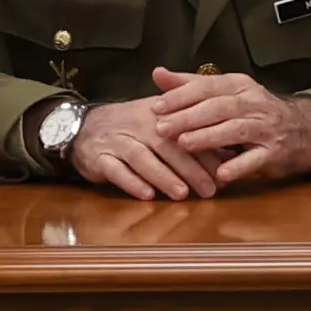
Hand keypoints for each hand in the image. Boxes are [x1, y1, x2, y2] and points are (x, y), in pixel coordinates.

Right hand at [69, 94, 219, 201]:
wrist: (83, 127)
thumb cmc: (131, 128)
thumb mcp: (160, 125)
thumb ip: (191, 138)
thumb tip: (228, 154)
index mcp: (157, 114)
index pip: (185, 131)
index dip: (205, 152)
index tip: (224, 172)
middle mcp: (137, 125)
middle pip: (166, 146)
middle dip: (190, 168)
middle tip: (210, 189)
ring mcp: (117, 141)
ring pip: (141, 158)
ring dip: (162, 176)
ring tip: (181, 193)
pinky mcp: (99, 158)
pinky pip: (115, 170)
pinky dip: (131, 182)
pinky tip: (146, 195)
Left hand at [152, 68, 310, 188]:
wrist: (305, 129)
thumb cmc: (255, 111)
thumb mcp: (227, 92)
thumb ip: (191, 85)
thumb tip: (158, 73)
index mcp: (239, 86)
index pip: (206, 87)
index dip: (181, 96)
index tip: (156, 106)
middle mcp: (253, 103)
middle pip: (217, 108)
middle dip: (188, 117)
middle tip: (162, 128)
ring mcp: (266, 128)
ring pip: (234, 130)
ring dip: (208, 137)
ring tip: (184, 144)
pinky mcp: (275, 152)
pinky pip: (255, 159)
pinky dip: (238, 167)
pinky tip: (220, 174)